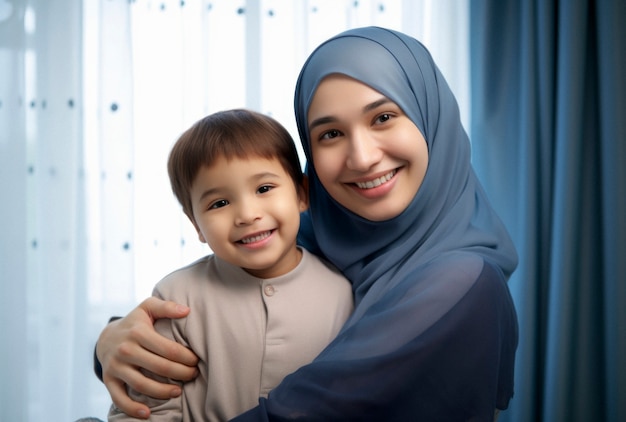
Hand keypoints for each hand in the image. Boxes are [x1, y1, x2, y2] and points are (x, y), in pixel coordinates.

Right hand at [96, 297, 198, 418]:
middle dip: (181, 373)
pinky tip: (147, 413)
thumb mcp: (147, 308)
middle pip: (159, 367)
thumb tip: (186, 310)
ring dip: (163, 392)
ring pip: (142, 384)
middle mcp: (126, 350)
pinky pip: (119, 398)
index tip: (196, 361)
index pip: (168, 349)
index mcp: (138, 332)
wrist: (105, 337)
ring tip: (178, 392)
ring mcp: (116, 366)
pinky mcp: (109, 380)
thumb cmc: (135, 322)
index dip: (186, 357)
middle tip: (193, 375)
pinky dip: (132, 408)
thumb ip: (166, 306)